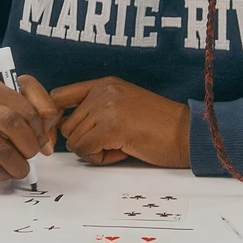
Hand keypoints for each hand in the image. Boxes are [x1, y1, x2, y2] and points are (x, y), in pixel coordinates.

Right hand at [0, 75, 60, 179]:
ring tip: (21, 166)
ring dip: (21, 164)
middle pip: (13, 124)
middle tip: (32, 152)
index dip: (39, 125)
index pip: (24, 105)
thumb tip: (48, 141)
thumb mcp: (10, 103)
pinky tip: (4, 169)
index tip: (41, 136)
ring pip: (4, 151)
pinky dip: (6, 173)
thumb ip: (37, 110)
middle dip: (31, 144)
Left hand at [50, 77, 189, 167]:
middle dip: (84, 141)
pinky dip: (100, 159)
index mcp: (104, 84)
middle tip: (111, 144)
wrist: (187, 134)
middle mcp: (102, 91)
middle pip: (66, 125)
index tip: (62, 135)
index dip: (55, 119)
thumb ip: (96, 110)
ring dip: (92, 151)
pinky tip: (122, 152)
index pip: (59, 96)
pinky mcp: (111, 127)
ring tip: (119, 146)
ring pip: (74, 140)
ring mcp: (106, 107)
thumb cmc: (159, 127)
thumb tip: (62, 130)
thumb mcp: (122, 106)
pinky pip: (85, 151)